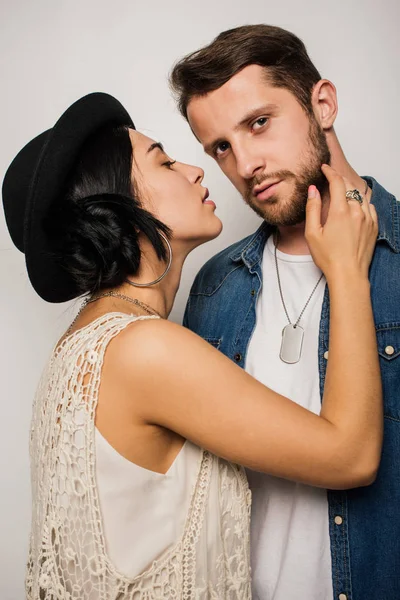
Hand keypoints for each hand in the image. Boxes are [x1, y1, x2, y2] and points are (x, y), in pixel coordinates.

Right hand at [305, 164, 377, 279]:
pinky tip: (354, 207)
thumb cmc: (329, 257)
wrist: (349, 274)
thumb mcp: (312, 233)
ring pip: (361, 195)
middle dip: (339, 180)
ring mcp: (368, 218)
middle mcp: (357, 211)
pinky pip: (370, 206)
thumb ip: (312, 209)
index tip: (324, 168)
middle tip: (331, 180)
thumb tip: (313, 190)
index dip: (330, 172)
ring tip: (342, 193)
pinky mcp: (374, 226)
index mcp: (340, 211)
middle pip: (349, 186)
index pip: (337, 182)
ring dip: (351, 191)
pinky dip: (362, 202)